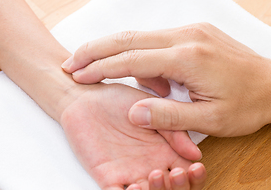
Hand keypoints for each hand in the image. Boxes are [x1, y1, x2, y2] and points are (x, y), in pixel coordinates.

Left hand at [60, 83, 205, 188]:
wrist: (85, 100)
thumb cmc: (116, 100)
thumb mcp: (150, 109)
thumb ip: (171, 129)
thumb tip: (196, 153)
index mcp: (163, 151)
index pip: (187, 173)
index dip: (195, 176)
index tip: (194, 168)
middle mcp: (149, 165)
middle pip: (172, 189)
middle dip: (179, 187)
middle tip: (176, 173)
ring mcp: (129, 173)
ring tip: (154, 176)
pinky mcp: (108, 177)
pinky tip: (135, 187)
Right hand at [62, 23, 270, 136]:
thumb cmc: (247, 104)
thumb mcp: (210, 120)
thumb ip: (167, 117)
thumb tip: (132, 113)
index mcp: (187, 58)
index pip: (131, 59)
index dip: (100, 68)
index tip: (78, 74)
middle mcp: (185, 36)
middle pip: (127, 37)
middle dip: (95, 50)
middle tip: (72, 61)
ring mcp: (189, 30)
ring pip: (138, 37)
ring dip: (118, 54)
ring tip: (119, 77)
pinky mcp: (191, 32)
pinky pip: (155, 40)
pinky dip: (140, 55)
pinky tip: (150, 76)